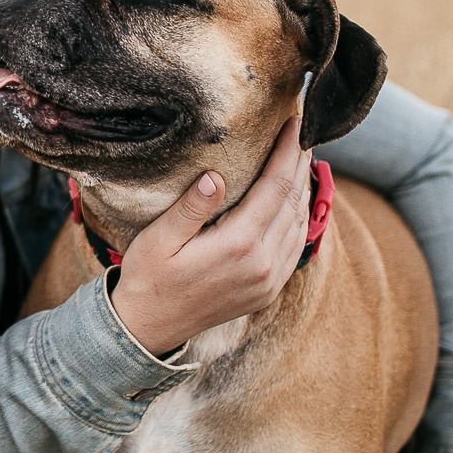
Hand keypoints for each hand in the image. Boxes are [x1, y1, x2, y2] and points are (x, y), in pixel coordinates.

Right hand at [110, 115, 312, 356]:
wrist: (150, 328)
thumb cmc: (148, 278)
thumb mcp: (159, 238)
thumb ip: (191, 207)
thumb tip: (216, 175)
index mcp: (239, 245)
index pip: (275, 187)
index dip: (287, 152)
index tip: (295, 124)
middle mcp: (263, 264)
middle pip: (294, 202)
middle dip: (300, 164)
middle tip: (302, 133)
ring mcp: (269, 280)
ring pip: (301, 224)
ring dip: (303, 189)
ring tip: (302, 159)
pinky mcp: (268, 290)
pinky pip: (296, 246)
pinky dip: (300, 217)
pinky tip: (295, 202)